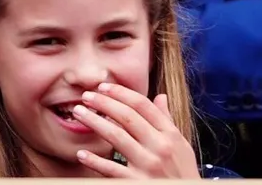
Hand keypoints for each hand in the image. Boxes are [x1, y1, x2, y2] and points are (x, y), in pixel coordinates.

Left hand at [71, 83, 199, 178]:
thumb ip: (168, 121)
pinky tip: (82, 154)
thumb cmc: (182, 173)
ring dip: (95, 122)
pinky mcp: (137, 183)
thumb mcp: (181, 145)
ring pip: (117, 137)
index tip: (104, 87)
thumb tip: (160, 97)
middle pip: (129, 117)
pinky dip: (95, 161)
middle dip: (105, 103)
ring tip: (79, 113)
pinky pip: (112, 169)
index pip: (144, 106)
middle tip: (87, 96)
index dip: (122, 93)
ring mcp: (148, 165)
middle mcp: (160, 147)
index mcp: (170, 134)